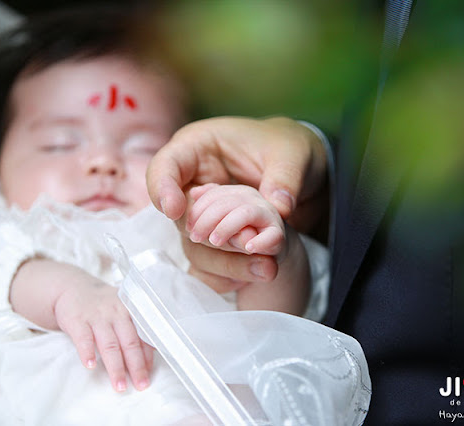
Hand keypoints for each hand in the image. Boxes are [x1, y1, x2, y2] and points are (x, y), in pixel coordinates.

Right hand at [10, 259, 152, 392]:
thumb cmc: (103, 305)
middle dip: (136, 366)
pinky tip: (91, 366)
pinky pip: (83, 338)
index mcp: (130, 310)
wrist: (72, 288)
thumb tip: (153, 355)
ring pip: (109, 344)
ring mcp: (97, 316)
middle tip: (141, 385)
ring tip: (119, 385)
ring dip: (115, 367)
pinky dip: (87, 352)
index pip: (142, 336)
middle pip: (129, 342)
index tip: (149, 374)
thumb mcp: (122, 310)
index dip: (147, 356)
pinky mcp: (77, 320)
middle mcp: (116, 312)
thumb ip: (136, 329)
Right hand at [146, 117, 326, 291]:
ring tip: (264, 266)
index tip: (174, 210)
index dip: (162, 188)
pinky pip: (212, 259)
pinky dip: (233, 268)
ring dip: (225, 258)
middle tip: (238, 243)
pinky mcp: (215, 236)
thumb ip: (286, 177)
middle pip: (178, 214)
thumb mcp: (294, 153)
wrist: (301, 173)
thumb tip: (279, 207)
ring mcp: (202, 213)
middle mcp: (193, 182)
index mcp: (198, 148)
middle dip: (205, 232)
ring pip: (195, 243)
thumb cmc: (288, 148)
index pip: (165, 166)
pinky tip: (259, 270)